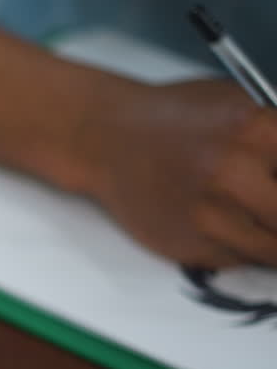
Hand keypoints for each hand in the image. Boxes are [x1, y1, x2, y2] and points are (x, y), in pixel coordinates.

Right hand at [85, 80, 276, 265]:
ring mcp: (209, 214)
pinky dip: (242, 250)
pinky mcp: (188, 245)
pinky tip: (225, 226)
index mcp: (255, 130)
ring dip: (272, 240)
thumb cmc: (180, 119)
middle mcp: (234, 173)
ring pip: (273, 250)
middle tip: (275, 214)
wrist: (108, 139)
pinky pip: (239, 261)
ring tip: (259, 221)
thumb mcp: (239, 107)